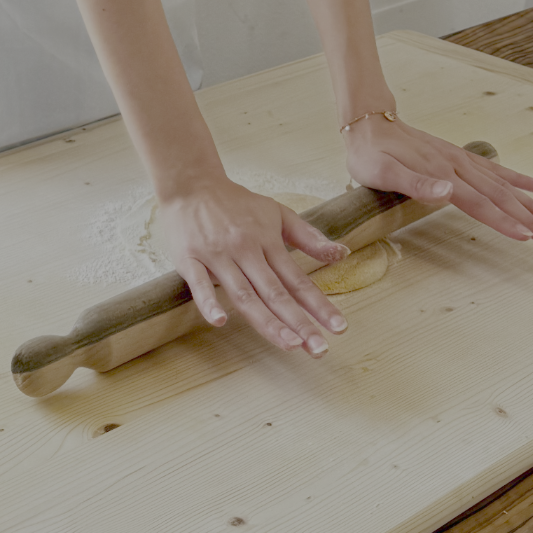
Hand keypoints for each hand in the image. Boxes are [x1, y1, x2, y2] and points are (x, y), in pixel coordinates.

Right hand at [158, 175, 351, 355]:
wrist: (191, 183)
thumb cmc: (236, 202)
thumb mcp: (277, 213)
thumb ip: (308, 236)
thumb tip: (342, 253)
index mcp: (268, 242)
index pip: (298, 280)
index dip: (319, 305)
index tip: (339, 328)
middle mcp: (246, 251)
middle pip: (275, 293)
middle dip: (299, 323)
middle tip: (319, 350)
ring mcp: (218, 256)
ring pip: (245, 294)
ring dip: (267, 321)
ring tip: (289, 344)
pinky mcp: (190, 259)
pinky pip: (199, 284)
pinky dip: (209, 302)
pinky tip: (221, 321)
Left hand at [341, 113, 532, 245]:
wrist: (369, 123)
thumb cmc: (371, 154)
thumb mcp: (382, 172)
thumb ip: (415, 184)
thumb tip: (448, 192)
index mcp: (442, 174)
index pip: (479, 203)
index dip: (504, 221)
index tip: (527, 237)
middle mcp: (457, 167)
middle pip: (500, 197)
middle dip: (530, 219)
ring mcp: (460, 160)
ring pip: (503, 184)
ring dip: (530, 203)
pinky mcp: (459, 157)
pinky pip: (495, 170)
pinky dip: (518, 178)